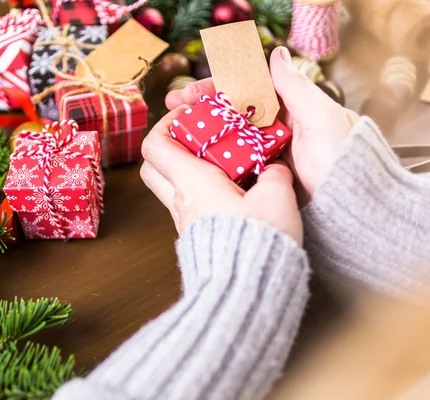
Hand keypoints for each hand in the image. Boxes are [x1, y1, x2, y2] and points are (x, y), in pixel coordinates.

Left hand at [140, 106, 302, 245]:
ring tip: (221, 162)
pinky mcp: (198, 236)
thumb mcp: (276, 198)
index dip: (164, 124)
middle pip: (153, 167)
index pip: (155, 145)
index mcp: (193, 182)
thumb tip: (274, 168)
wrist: (248, 290)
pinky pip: (189, 206)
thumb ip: (274, 174)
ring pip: (170, 187)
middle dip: (169, 146)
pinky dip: (202, 192)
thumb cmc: (257, 243)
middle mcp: (182, 201)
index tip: (187, 115)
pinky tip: (231, 191)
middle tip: (197, 137)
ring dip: (187, 171)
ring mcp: (187, 221)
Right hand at [165, 47, 358, 203]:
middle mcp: (279, 129)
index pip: (247, 88)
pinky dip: (215, 158)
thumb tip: (276, 54)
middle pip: (233, 112)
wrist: (351, 211)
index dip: (215, 88)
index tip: (189, 93)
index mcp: (292, 109)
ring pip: (231, 137)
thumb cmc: (342, 162)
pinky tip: (195, 158)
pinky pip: (236, 163)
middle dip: (201, 109)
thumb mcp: (321, 118)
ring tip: (175, 134)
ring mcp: (270, 155)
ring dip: (203, 133)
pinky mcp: (266, 178)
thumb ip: (295, 87)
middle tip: (172, 111)